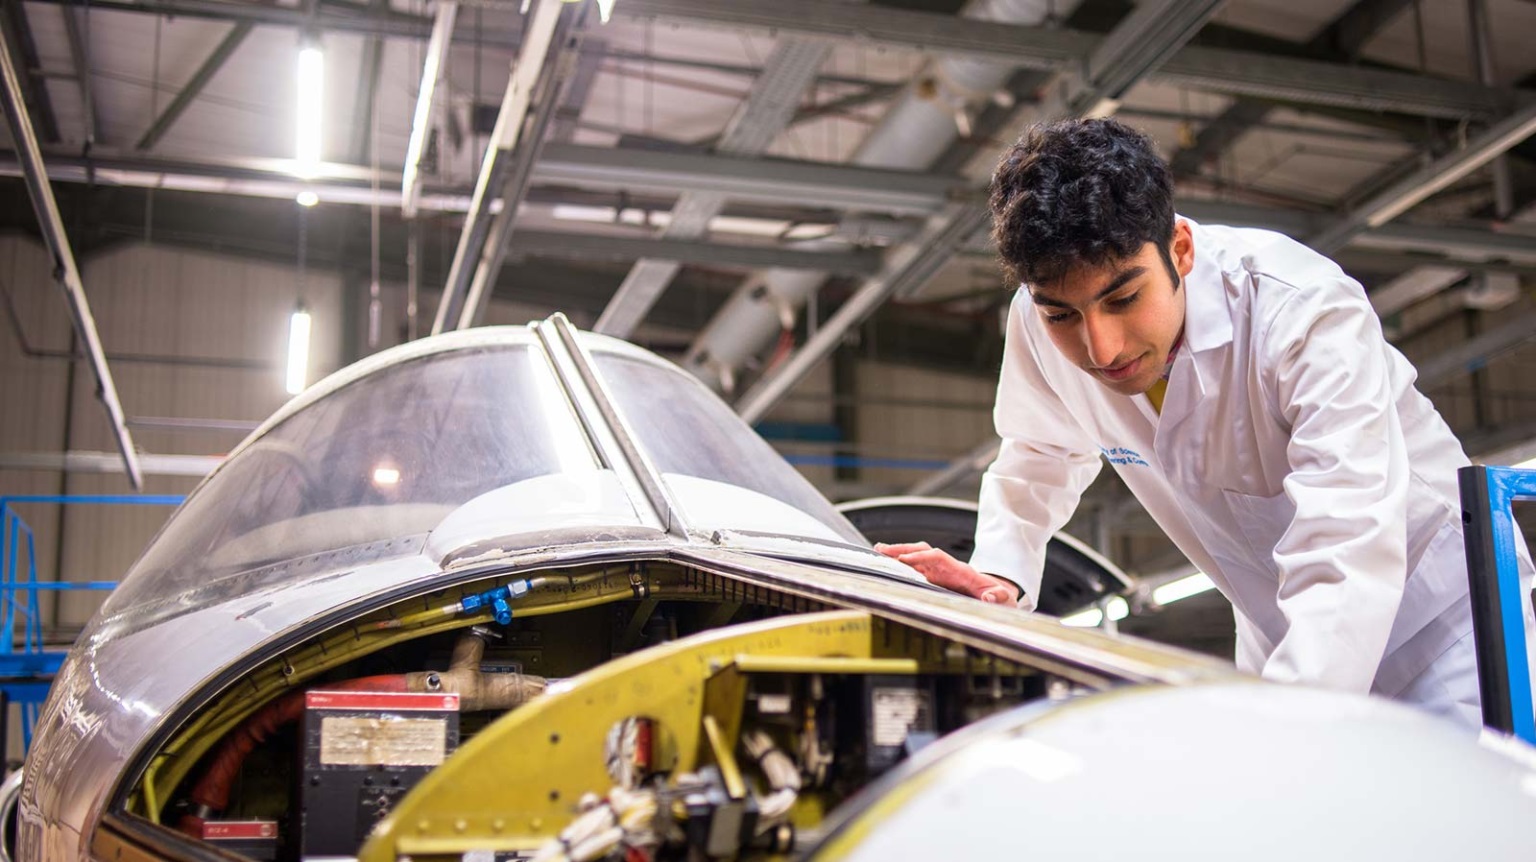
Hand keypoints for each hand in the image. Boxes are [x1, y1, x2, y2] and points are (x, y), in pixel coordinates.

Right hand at [874, 542, 1019, 604]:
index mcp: (962, 572)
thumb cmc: (1000, 599)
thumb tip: (990, 597)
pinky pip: (916, 567)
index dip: (922, 558)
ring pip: (917, 556)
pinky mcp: (935, 579)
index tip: (905, 560)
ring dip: (899, 553)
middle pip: (924, 551)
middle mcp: (948, 568)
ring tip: (879, 552)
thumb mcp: (1005, 601)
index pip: (939, 558)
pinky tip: (887, 562)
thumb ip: (1000, 598)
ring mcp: (940, 572)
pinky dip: (901, 563)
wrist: (998, 597)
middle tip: (883, 551)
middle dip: (904, 549)